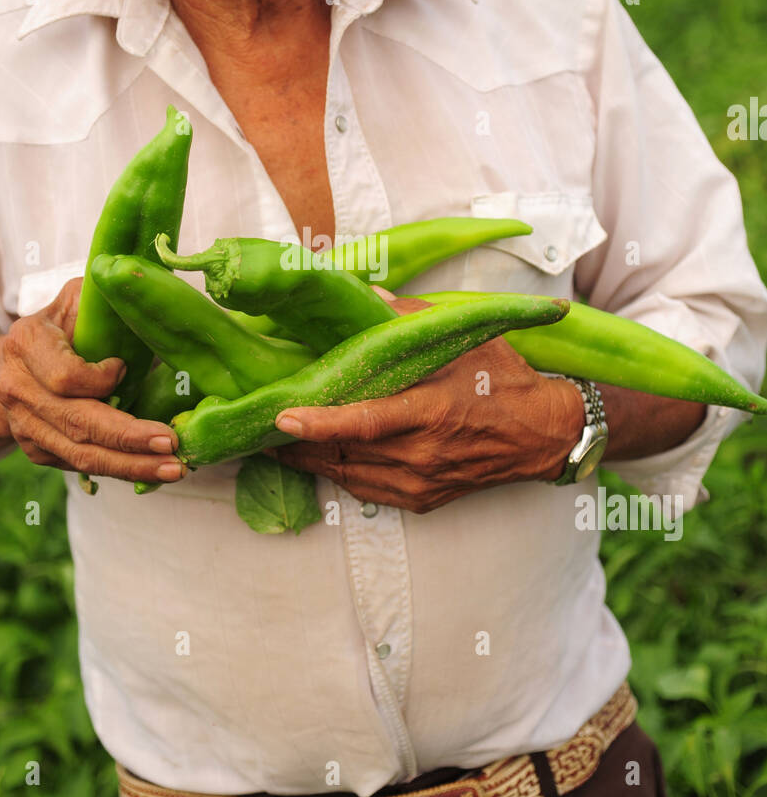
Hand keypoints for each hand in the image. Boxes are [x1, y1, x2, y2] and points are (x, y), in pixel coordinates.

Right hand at [0, 278, 185, 484]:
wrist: (10, 366)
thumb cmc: (57, 328)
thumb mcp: (74, 300)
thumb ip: (103, 298)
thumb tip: (148, 297)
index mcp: (26, 345)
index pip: (65, 377)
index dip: (100, 379)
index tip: (123, 368)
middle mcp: (18, 389)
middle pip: (78, 424)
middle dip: (129, 438)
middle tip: (172, 445)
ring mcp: (24, 425)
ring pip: (81, 454)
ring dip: (131, 465)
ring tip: (173, 467)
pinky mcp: (37, 451)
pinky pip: (81, 466)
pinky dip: (119, 470)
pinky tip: (151, 469)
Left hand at [269, 296, 583, 513]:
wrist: (542, 435)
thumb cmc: (503, 380)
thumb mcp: (465, 339)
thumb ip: (410, 317)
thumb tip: (366, 296)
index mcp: (430, 411)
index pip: (363, 422)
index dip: (319, 423)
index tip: (281, 418)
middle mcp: (421, 453)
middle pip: (342, 452)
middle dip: (293, 442)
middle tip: (253, 423)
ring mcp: (420, 482)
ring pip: (346, 475)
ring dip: (307, 460)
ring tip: (271, 440)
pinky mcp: (421, 500)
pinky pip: (364, 489)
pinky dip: (336, 472)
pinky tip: (315, 455)